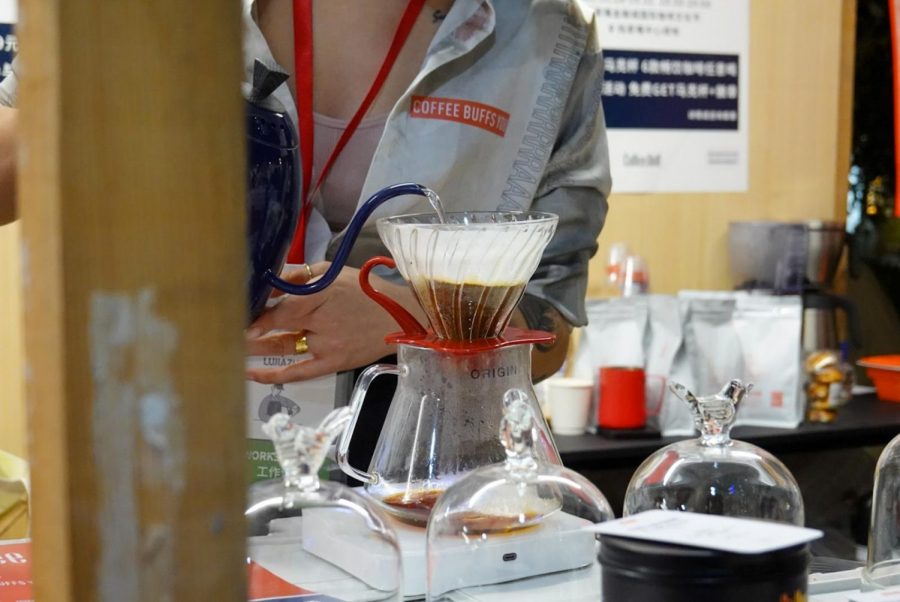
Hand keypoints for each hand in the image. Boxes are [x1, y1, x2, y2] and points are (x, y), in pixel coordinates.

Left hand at [245, 262, 422, 382]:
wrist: (402, 318)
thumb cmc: (367, 292)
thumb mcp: (334, 273)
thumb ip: (300, 274)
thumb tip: (268, 279)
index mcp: (326, 293)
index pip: (284, 305)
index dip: (259, 313)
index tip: (236, 312)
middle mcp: (326, 321)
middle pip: (281, 324)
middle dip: (253, 326)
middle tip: (226, 326)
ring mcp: (329, 345)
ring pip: (285, 346)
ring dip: (258, 347)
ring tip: (233, 344)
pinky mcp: (334, 363)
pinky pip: (300, 372)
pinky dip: (275, 375)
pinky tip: (253, 373)